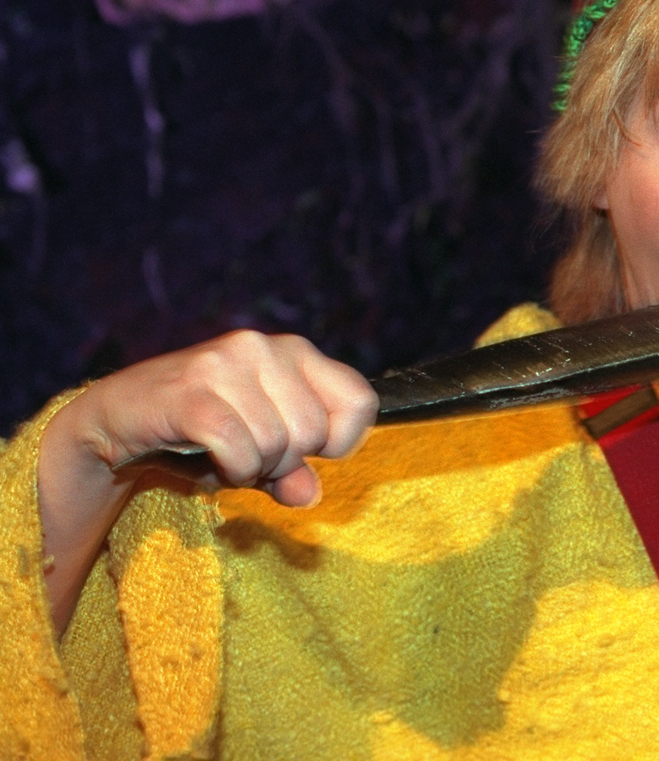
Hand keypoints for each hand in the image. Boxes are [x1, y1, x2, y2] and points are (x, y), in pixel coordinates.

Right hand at [38, 331, 376, 631]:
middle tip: (247, 455)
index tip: (311, 453)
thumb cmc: (199, 431)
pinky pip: (241, 450)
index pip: (361, 399)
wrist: (115, 417)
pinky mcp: (193, 392)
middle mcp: (264, 346)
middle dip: (284, 461)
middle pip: (314, 433)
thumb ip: (292, 470)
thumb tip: (310, 494)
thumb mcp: (258, 448)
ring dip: (250, 469)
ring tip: (222, 455)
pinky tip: (208, 462)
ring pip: (277, 445)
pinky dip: (229, 471)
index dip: (343, 441)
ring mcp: (227, 363)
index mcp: (295, 350)